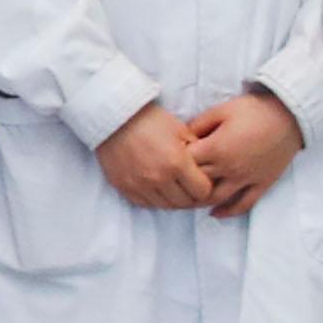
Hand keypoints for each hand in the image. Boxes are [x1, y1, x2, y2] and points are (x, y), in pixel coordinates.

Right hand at [96, 96, 215, 210]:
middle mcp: (159, 178)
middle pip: (185, 203)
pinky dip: (153, 199)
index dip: (206, 186)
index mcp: (176, 163)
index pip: (202, 191)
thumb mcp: (180, 130)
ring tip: (172, 187)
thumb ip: (197, 152)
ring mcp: (139, 185)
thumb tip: (208, 168)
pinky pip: (145, 204)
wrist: (114, 116)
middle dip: (191, 195)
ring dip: (172, 199)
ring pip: (166, 206)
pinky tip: (155, 186)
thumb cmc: (149, 119)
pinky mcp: (124, 187)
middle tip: (189, 186)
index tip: (202, 180)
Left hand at [185, 86, 304, 217]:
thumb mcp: (221, 110)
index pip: (186, 163)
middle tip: (174, 181)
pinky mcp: (262, 184)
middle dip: (183, 182)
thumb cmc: (254, 110)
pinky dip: (228, 211)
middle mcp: (229, 168)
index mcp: (217, 149)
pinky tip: (215, 212)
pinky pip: (244, 204)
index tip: (169, 158)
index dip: (175, 160)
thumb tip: (180, 137)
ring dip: (201, 201)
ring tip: (189, 198)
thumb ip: (198, 125)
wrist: (289, 115)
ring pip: (217, 198)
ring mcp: (246, 179)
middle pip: (198, 183)